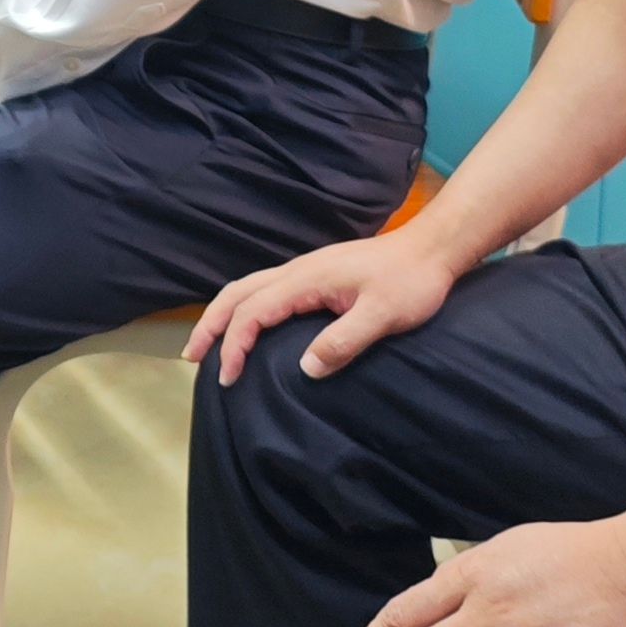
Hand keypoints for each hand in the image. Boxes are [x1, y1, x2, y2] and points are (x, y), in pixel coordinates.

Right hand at [189, 223, 463, 385]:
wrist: (433, 249)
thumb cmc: (412, 282)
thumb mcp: (383, 316)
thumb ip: (344, 341)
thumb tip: (305, 369)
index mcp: (307, 280)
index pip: (253, 312)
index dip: (234, 344)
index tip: (227, 378)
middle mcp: (298, 271)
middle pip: (238, 293)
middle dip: (211, 325)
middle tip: (192, 358)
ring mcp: (306, 271)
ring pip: (249, 288)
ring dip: (225, 314)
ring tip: (210, 344)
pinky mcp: (317, 276)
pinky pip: (266, 290)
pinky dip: (245, 309)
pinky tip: (252, 327)